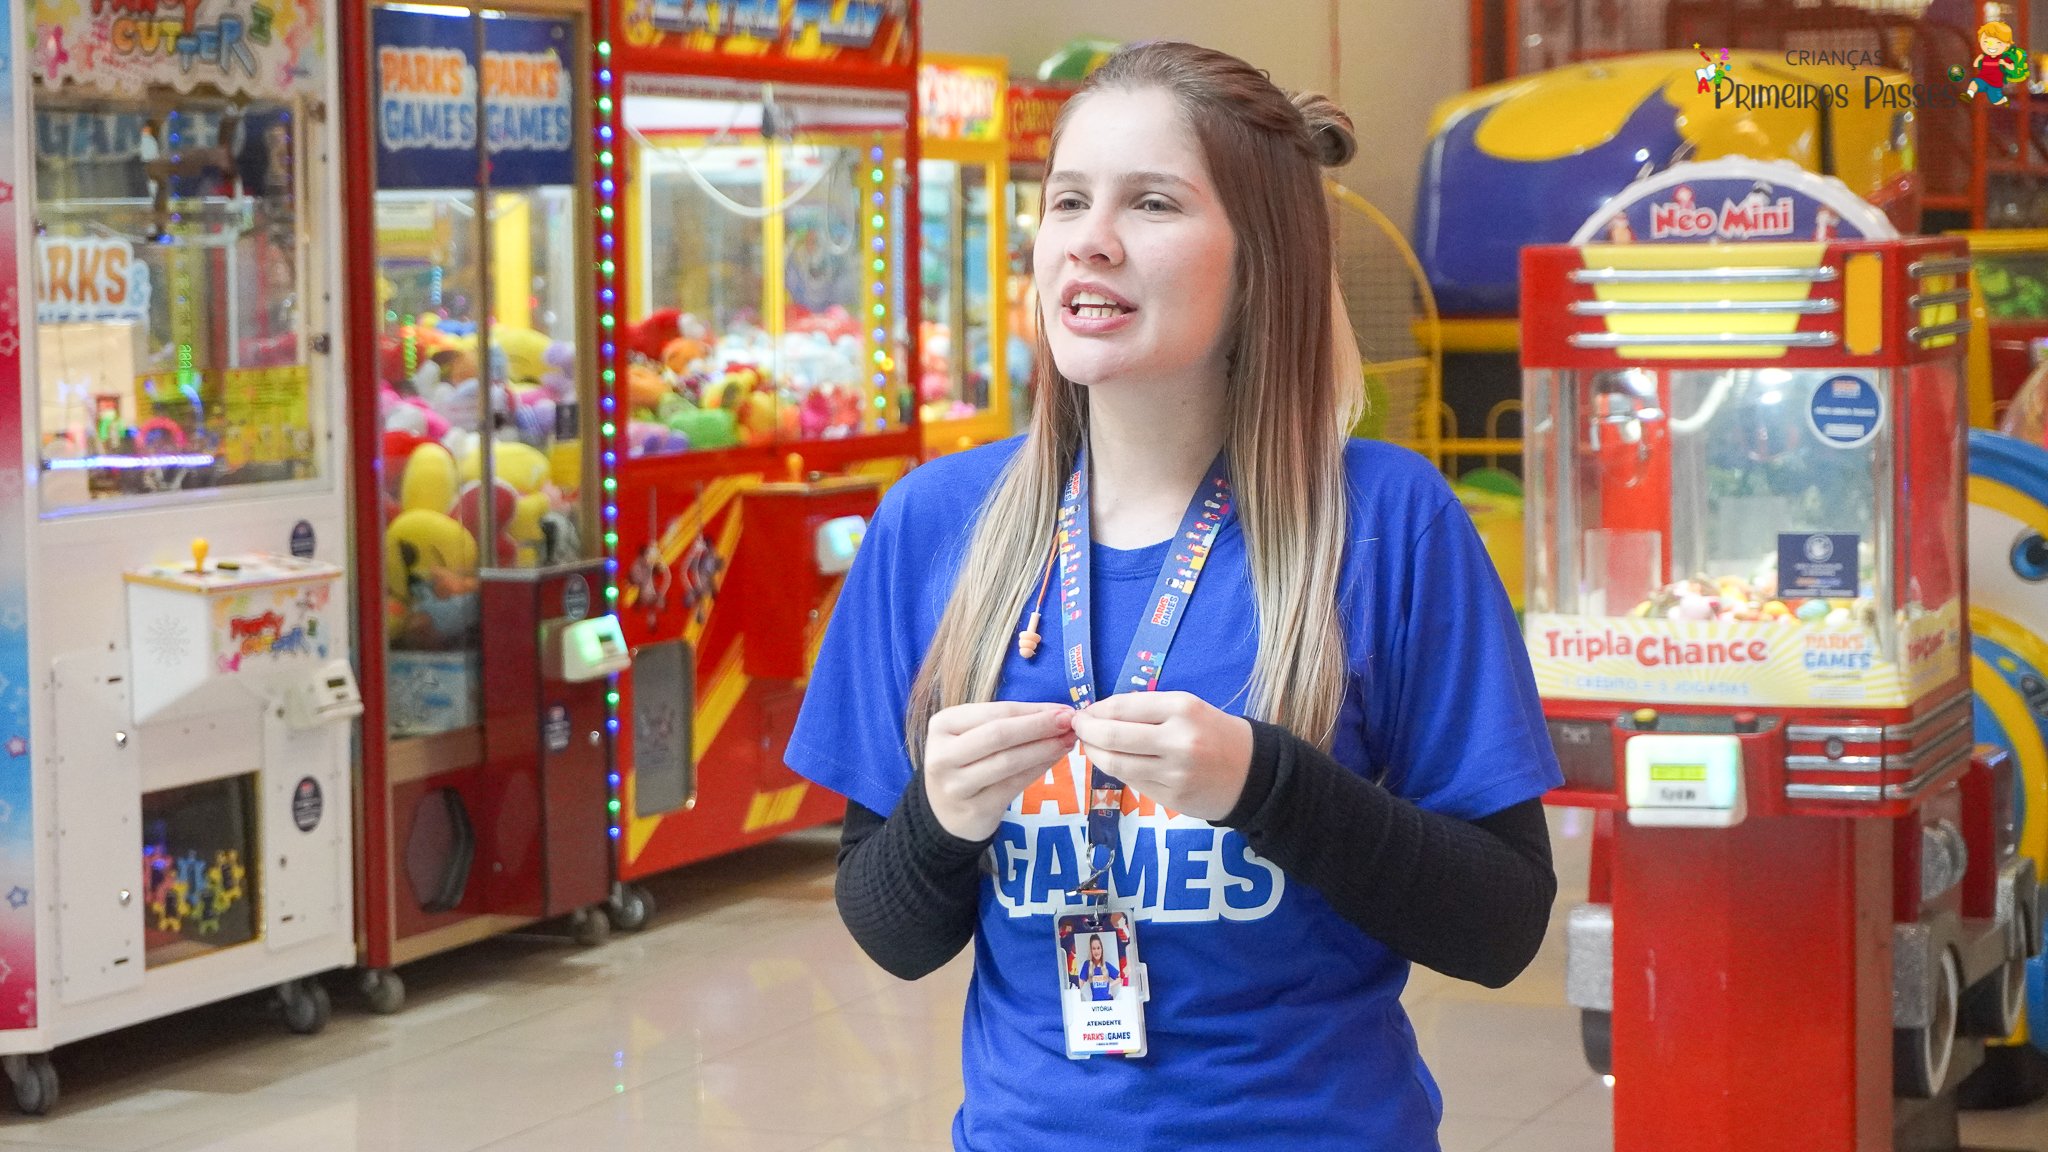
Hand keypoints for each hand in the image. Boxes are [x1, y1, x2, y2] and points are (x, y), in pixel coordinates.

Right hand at [924, 701, 1074, 840]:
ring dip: (1044, 748)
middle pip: (999, 734)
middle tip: (1070, 721)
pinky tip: (1055, 760)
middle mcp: (943, 754)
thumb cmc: (965, 764)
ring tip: (1068, 741)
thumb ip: (1006, 722)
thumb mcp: (972, 737)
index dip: (1031, 710)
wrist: (945, 815)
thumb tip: (1056, 712)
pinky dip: (1038, 769)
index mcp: (942, 725)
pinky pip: (1014, 785)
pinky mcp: (974, 808)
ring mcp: (956, 784)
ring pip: (1008, 761)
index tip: (1062, 707)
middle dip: (1039, 726)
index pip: (994, 712)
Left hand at [1069, 692, 1252, 822]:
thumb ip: (1147, 710)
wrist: (1252, 773)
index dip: (1095, 711)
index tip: (1084, 712)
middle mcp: (1178, 740)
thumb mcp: (1187, 708)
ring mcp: (1174, 773)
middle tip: (1078, 729)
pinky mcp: (1171, 798)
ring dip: (1094, 754)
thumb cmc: (1214, 733)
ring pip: (1116, 763)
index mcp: (1182, 709)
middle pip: (1112, 737)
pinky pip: (1131, 781)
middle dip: (1086, 732)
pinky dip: (1116, 770)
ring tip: (1090, 746)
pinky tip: (1114, 762)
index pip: (1122, 707)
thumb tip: (1098, 714)